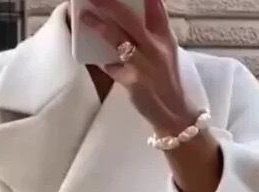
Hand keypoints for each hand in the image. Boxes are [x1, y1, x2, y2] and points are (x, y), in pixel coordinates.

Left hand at [81, 0, 195, 134]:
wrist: (174, 113)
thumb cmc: (167, 79)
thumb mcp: (167, 50)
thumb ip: (154, 29)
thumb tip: (140, 8)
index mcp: (165, 37)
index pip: (156, 7)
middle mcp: (156, 48)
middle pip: (131, 19)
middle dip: (110, 4)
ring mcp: (144, 65)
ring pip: (119, 39)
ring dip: (100, 27)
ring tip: (85, 17)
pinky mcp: (133, 82)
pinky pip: (112, 67)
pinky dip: (104, 62)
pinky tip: (96, 58)